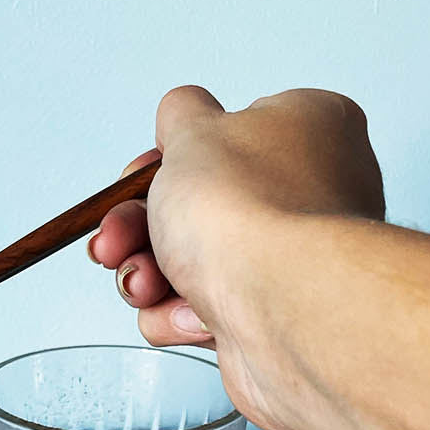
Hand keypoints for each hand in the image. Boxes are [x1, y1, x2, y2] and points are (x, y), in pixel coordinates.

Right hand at [89, 86, 384, 429]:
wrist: (282, 307)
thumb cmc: (252, 212)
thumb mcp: (197, 130)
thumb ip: (183, 114)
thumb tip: (185, 113)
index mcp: (311, 130)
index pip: (227, 136)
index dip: (172, 159)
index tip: (142, 178)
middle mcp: (309, 194)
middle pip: (198, 204)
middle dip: (142, 226)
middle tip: (117, 238)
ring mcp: (291, 259)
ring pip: (192, 263)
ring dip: (152, 273)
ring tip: (146, 281)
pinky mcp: (272, 315)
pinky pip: (203, 310)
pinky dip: (182, 314)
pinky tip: (191, 314)